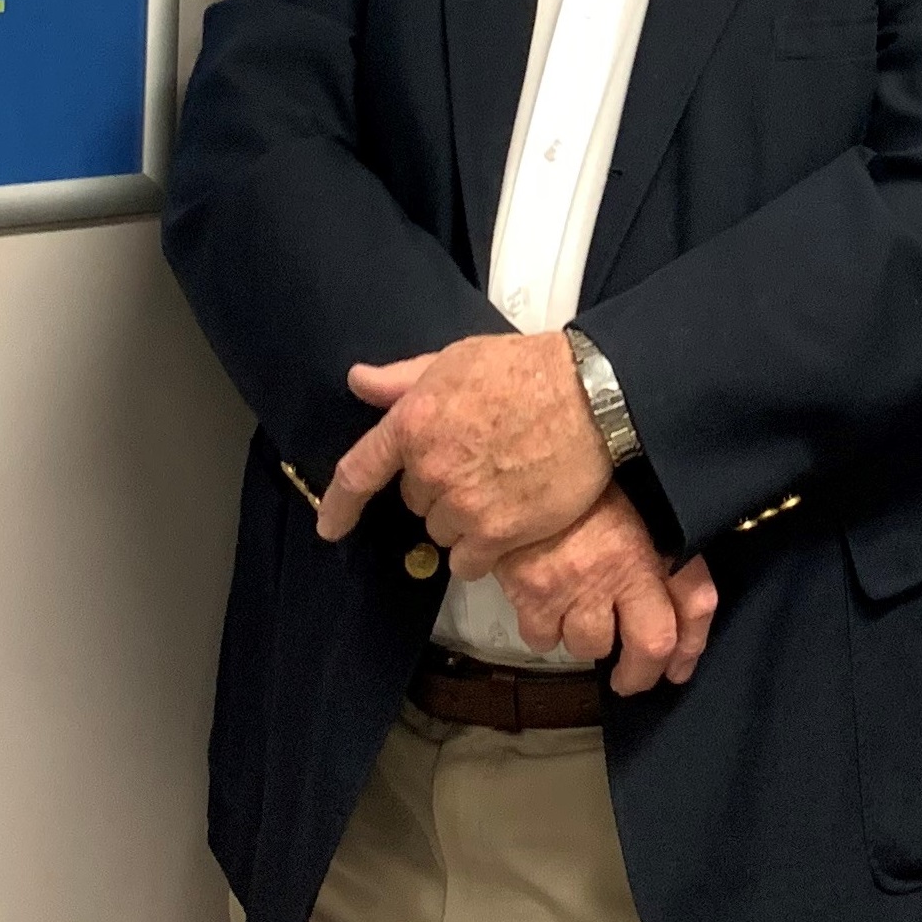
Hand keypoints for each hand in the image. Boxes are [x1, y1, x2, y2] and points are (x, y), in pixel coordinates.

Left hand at [314, 333, 610, 565]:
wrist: (590, 395)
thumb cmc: (525, 369)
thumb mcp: (456, 359)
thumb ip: (403, 379)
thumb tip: (358, 380)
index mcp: (413, 422)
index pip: (359, 472)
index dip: (339, 504)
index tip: (330, 527)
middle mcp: (431, 468)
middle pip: (415, 501)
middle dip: (438, 488)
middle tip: (477, 461)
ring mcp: (464, 504)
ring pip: (442, 532)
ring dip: (463, 519)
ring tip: (501, 487)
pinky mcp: (498, 533)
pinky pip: (470, 561)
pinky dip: (484, 549)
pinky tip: (509, 520)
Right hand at [496, 490, 718, 695]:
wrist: (519, 460)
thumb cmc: (581, 475)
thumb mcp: (633, 495)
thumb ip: (660, 539)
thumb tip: (678, 580)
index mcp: (654, 540)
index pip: (696, 602)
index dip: (693, 643)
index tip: (679, 665)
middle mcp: (622, 570)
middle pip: (650, 647)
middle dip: (641, 673)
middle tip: (630, 678)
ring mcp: (576, 587)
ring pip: (589, 646)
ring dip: (587, 639)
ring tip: (581, 616)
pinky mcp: (532, 595)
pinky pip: (543, 639)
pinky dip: (545, 631)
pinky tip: (546, 608)